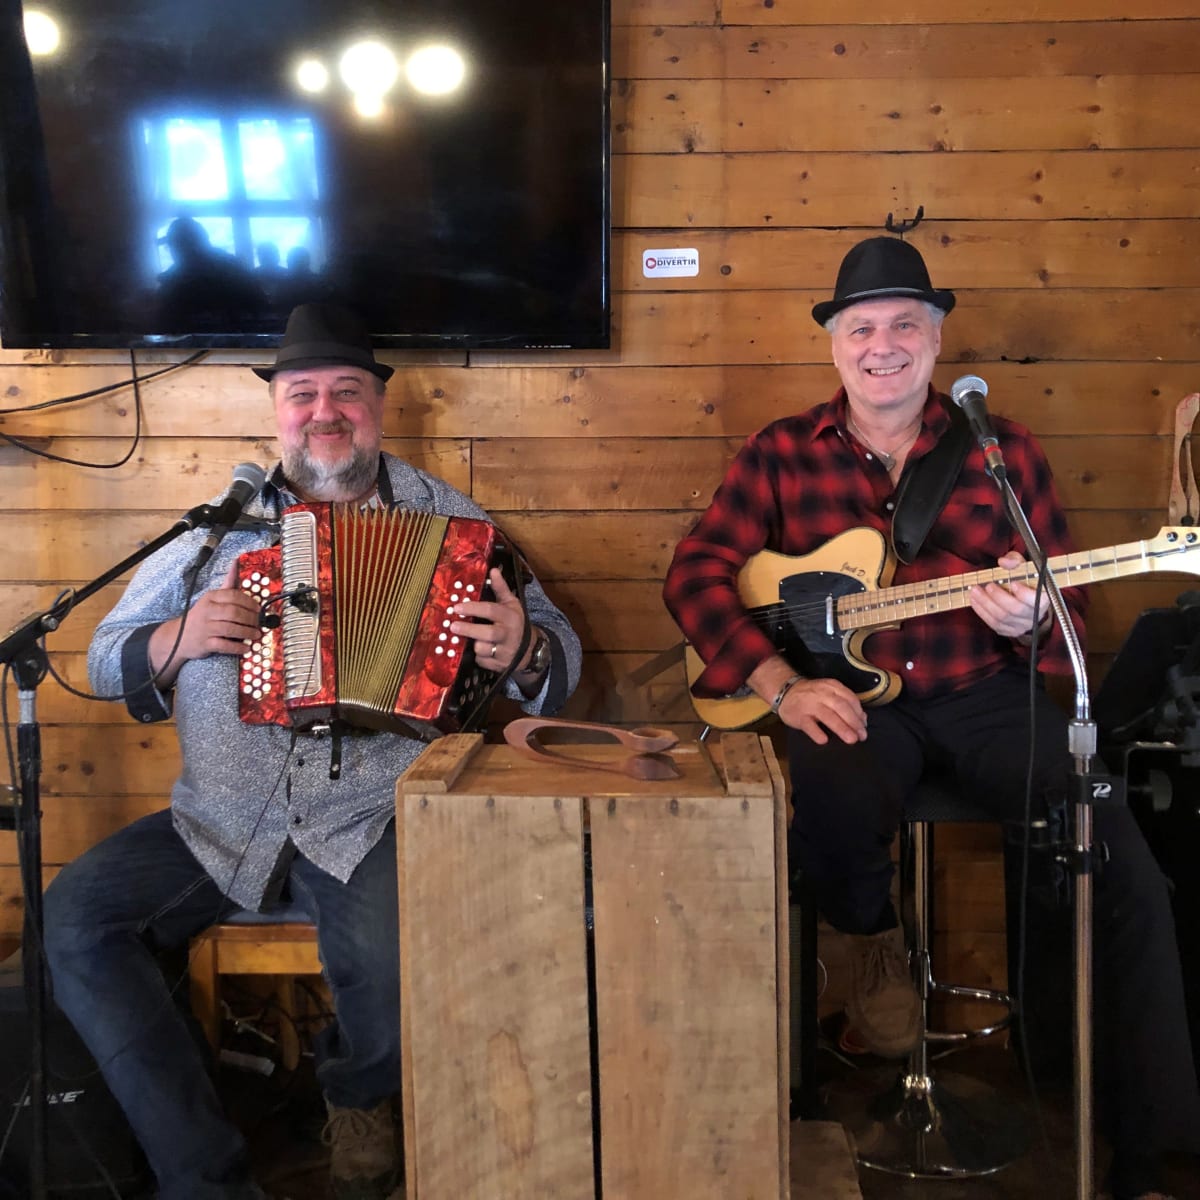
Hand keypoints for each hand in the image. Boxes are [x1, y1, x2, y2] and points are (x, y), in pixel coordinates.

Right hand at [149, 563, 261, 685]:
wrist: (178, 637)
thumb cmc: (201, 616)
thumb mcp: (212, 598)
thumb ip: (227, 584)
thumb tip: (237, 562)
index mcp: (211, 597)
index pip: (234, 596)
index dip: (250, 602)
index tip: (260, 608)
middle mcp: (207, 611)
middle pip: (234, 612)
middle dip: (252, 618)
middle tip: (261, 623)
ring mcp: (205, 628)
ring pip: (231, 628)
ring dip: (248, 632)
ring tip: (257, 634)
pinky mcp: (205, 643)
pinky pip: (224, 645)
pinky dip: (237, 647)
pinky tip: (246, 647)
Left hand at [449, 567, 530, 673]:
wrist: (529, 650)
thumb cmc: (515, 623)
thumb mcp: (511, 604)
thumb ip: (500, 588)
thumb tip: (493, 570)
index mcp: (510, 617)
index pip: (491, 610)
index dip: (473, 608)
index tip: (457, 607)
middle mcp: (508, 634)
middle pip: (488, 633)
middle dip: (469, 630)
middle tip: (453, 626)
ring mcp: (504, 651)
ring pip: (483, 649)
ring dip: (474, 645)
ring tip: (470, 640)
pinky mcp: (499, 665)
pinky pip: (483, 661)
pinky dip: (478, 657)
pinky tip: (481, 651)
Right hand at [748, 656, 866, 745]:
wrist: (785, 692)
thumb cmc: (812, 696)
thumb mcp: (829, 693)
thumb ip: (846, 703)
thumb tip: (862, 719)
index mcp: (832, 686)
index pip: (850, 699)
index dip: (859, 713)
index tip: (864, 726)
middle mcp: (822, 693)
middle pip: (841, 707)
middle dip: (853, 722)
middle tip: (861, 736)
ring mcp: (809, 704)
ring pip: (828, 716)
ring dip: (841, 728)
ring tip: (851, 740)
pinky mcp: (799, 716)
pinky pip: (809, 725)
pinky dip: (817, 732)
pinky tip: (824, 740)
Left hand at [969, 550, 1050, 639]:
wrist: (1027, 601)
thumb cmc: (1026, 581)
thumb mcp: (1024, 567)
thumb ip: (1015, 561)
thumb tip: (1003, 562)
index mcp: (1044, 599)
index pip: (1036, 600)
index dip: (1024, 594)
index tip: (1013, 583)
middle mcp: (1034, 615)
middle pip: (1015, 610)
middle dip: (998, 597)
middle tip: (988, 586)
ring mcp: (1022, 625)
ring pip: (1002, 618)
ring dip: (985, 604)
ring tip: (975, 591)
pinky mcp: (1009, 631)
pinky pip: (994, 624)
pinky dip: (982, 612)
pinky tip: (975, 601)